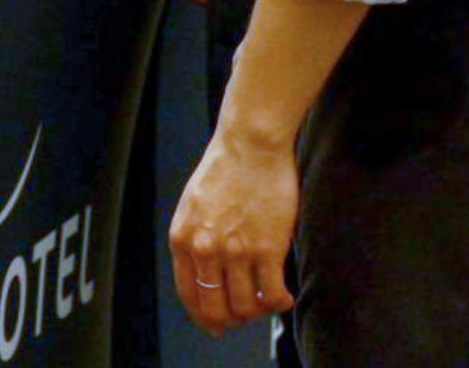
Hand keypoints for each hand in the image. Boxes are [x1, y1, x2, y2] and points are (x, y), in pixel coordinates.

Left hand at [169, 123, 298, 336]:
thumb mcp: (193, 206)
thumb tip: (206, 275)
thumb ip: (195, 240)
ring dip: (259, 312)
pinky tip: (286, 297)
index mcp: (183, 239)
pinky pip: (274, 295)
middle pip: (217, 310)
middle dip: (234, 319)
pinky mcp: (267, 249)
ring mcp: (236, 251)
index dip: (205, 317)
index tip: (217, 325)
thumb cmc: (226, 169)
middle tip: (249, 313)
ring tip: (269, 301)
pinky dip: (281, 304)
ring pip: (246, 308)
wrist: (251, 143)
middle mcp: (205, 250)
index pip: (190, 296)